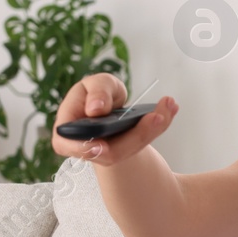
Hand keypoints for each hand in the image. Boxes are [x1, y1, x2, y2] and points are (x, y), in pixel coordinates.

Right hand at [50, 72, 176, 165]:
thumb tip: (96, 109)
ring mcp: (109, 152)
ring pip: (130, 150)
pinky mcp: (127, 151)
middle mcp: (87, 145)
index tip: (101, 146)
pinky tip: (170, 109)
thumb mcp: (97, 84)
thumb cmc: (98, 92)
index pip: (66, 144)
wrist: (111, 106)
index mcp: (68, 129)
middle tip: (156, 118)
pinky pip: (143, 142)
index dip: (83, 148)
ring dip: (152, 129)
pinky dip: (158, 126)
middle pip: (109, 152)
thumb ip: (97, 92)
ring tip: (168, 107)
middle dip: (135, 137)